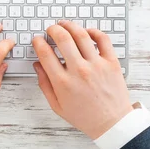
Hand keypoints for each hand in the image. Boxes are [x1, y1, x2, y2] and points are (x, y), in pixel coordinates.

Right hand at [32, 20, 133, 139]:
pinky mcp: (111, 62)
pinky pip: (103, 39)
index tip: (38, 40)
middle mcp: (79, 71)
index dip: (38, 42)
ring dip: (70, 25)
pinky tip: (86, 32)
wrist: (111, 123)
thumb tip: (37, 65)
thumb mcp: (57, 105)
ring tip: (65, 25)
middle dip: (53, 29)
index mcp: (63, 82)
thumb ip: (44, 84)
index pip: (45, 53)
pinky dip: (94, 31)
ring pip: (81, 35)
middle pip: (62, 38)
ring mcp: (96, 65)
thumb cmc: (84, 116)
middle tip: (51, 29)